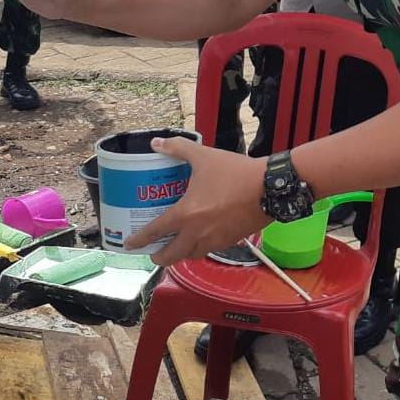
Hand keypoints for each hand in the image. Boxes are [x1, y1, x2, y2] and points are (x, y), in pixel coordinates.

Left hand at [124, 136, 270, 265]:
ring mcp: (214, 240)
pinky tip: (202, 237)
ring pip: (190, 256)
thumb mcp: (205, 156)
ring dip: (180, 254)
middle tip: (154, 251)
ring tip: (177, 245)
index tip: (130, 245)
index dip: (139, 240)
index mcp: (186, 214)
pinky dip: (200, 248)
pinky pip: (209, 250)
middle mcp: (197, 233)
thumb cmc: (235, 173)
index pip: (155, 232)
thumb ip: (178, 149)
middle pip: (171, 256)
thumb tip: (158, 143)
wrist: (269, 187)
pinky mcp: (230, 241)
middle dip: (159, 256)